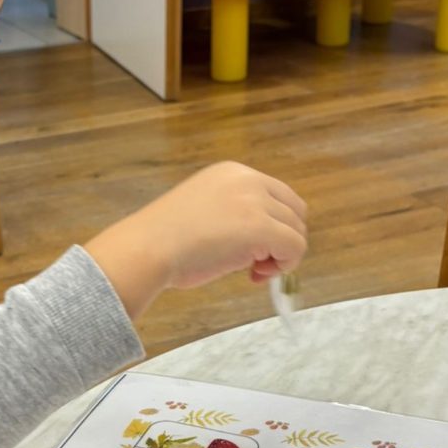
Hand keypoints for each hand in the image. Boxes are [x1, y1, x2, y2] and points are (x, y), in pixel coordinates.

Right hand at [87, 162, 308, 317]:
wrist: (149, 247)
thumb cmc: (169, 239)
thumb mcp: (207, 209)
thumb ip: (236, 212)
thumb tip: (265, 238)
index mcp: (233, 172)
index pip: (279, 196)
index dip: (274, 227)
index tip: (252, 250)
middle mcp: (247, 179)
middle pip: (295, 212)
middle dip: (282, 241)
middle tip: (256, 263)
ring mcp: (255, 201)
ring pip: (297, 232)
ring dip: (281, 257)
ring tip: (253, 270)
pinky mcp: (260, 226)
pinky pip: (295, 248)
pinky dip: (283, 267)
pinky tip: (255, 275)